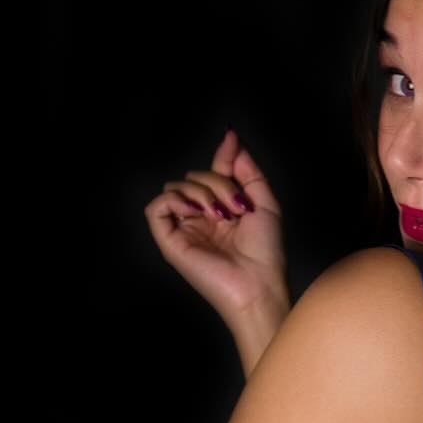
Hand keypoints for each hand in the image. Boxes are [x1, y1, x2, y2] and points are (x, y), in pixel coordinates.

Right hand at [144, 129, 287, 320]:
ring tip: (220, 214)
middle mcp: (203, 217)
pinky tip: (196, 211)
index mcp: (224, 209)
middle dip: (217, 182)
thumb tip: (231, 139)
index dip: (222, 156)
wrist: (258, 284)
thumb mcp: (264, 203)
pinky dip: (174, 200)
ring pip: (176, 187)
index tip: (231, 138)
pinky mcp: (170, 241)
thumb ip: (247, 170)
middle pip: (195, 176)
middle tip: (237, 206)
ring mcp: (185, 228)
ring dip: (200, 191)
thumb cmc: (266, 251)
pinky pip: (156, 207)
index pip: (214, 173)